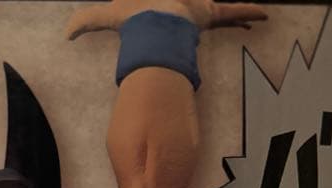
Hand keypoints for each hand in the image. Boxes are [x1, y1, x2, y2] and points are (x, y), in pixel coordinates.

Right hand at [67, 0, 265, 39]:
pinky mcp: (211, 12)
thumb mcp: (107, 17)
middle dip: (214, 13)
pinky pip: (233, 11)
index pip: (176, 12)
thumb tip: (65, 34)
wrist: (153, 13)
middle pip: (202, 10)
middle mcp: (186, 8)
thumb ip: (87, 22)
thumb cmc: (134, 15)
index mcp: (165, 10)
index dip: (185, 14)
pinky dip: (249, 12)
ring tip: (256, 17)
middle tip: (224, 18)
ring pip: (222, 11)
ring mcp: (200, 8)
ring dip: (237, 14)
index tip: (192, 17)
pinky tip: (266, 15)